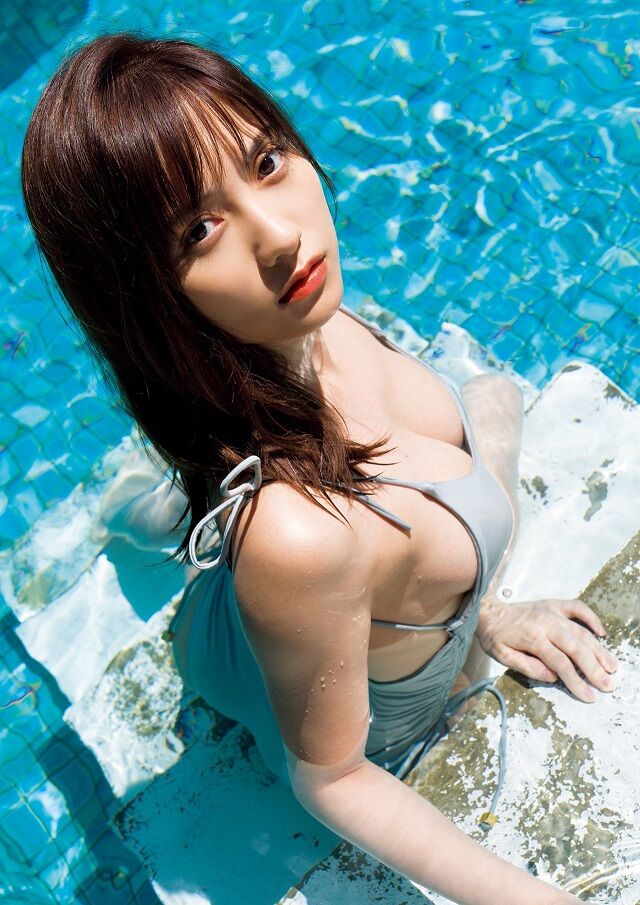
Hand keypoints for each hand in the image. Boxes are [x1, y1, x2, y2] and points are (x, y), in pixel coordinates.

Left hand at [475, 595, 617, 702]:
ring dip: (598, 649)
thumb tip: (552, 677)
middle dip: (594, 668)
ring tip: (612, 666)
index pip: (561, 663)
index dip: (576, 681)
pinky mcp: (554, 605)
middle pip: (576, 648)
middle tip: (608, 685)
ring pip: (581, 631)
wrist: (488, 610)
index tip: (589, 696)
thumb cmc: (495, 636)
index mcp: (532, 638)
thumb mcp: (502, 656)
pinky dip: (592, 618)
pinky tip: (602, 633)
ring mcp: (552, 612)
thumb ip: (527, 667)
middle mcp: (546, 623)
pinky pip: (577, 608)